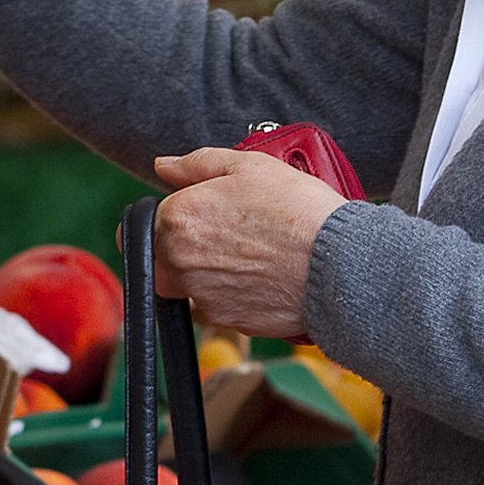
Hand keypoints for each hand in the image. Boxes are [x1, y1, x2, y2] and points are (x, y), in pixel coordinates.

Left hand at [147, 148, 353, 338]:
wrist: (338, 265)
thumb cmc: (299, 211)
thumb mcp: (250, 166)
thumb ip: (197, 164)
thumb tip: (164, 166)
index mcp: (178, 218)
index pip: (146, 224)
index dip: (169, 218)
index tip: (194, 217)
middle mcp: (181, 261)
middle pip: (162, 257)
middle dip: (186, 247)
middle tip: (228, 235)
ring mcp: (202, 295)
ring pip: (191, 284)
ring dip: (211, 271)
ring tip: (255, 252)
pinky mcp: (227, 320)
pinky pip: (220, 305)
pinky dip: (236, 292)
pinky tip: (265, 275)